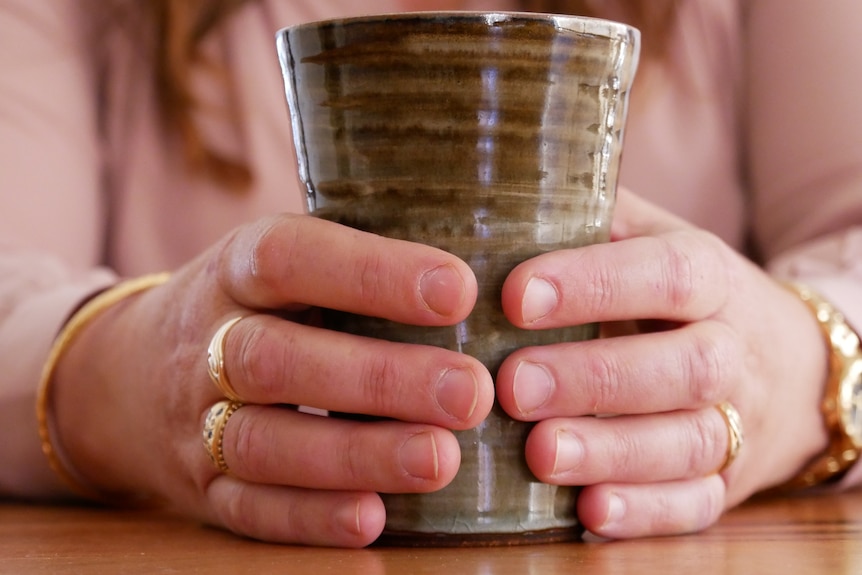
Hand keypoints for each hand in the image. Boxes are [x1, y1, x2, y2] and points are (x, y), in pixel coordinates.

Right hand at [50, 213, 493, 546]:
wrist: (127, 378)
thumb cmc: (245, 309)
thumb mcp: (276, 262)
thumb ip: (352, 261)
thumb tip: (479, 267)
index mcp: (234, 271)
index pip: (290, 258)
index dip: (371, 274)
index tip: (457, 290)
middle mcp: (207, 343)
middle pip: (277, 360)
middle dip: (377, 379)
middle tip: (469, 391)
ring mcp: (197, 422)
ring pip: (265, 442)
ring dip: (355, 455)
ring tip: (441, 459)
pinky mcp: (203, 488)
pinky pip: (249, 508)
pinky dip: (311, 517)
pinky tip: (374, 517)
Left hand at [495, 188, 829, 538]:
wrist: (790, 362)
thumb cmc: (688, 295)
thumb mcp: (658, 241)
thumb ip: (597, 219)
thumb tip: (507, 187)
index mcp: (711, 279)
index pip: (666, 274)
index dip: (595, 285)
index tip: (517, 295)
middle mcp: (731, 351)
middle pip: (681, 367)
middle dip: (594, 379)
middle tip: (513, 386)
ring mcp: (738, 421)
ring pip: (688, 442)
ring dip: (612, 451)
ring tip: (539, 453)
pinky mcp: (729, 480)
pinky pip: (696, 503)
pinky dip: (646, 512)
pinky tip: (589, 512)